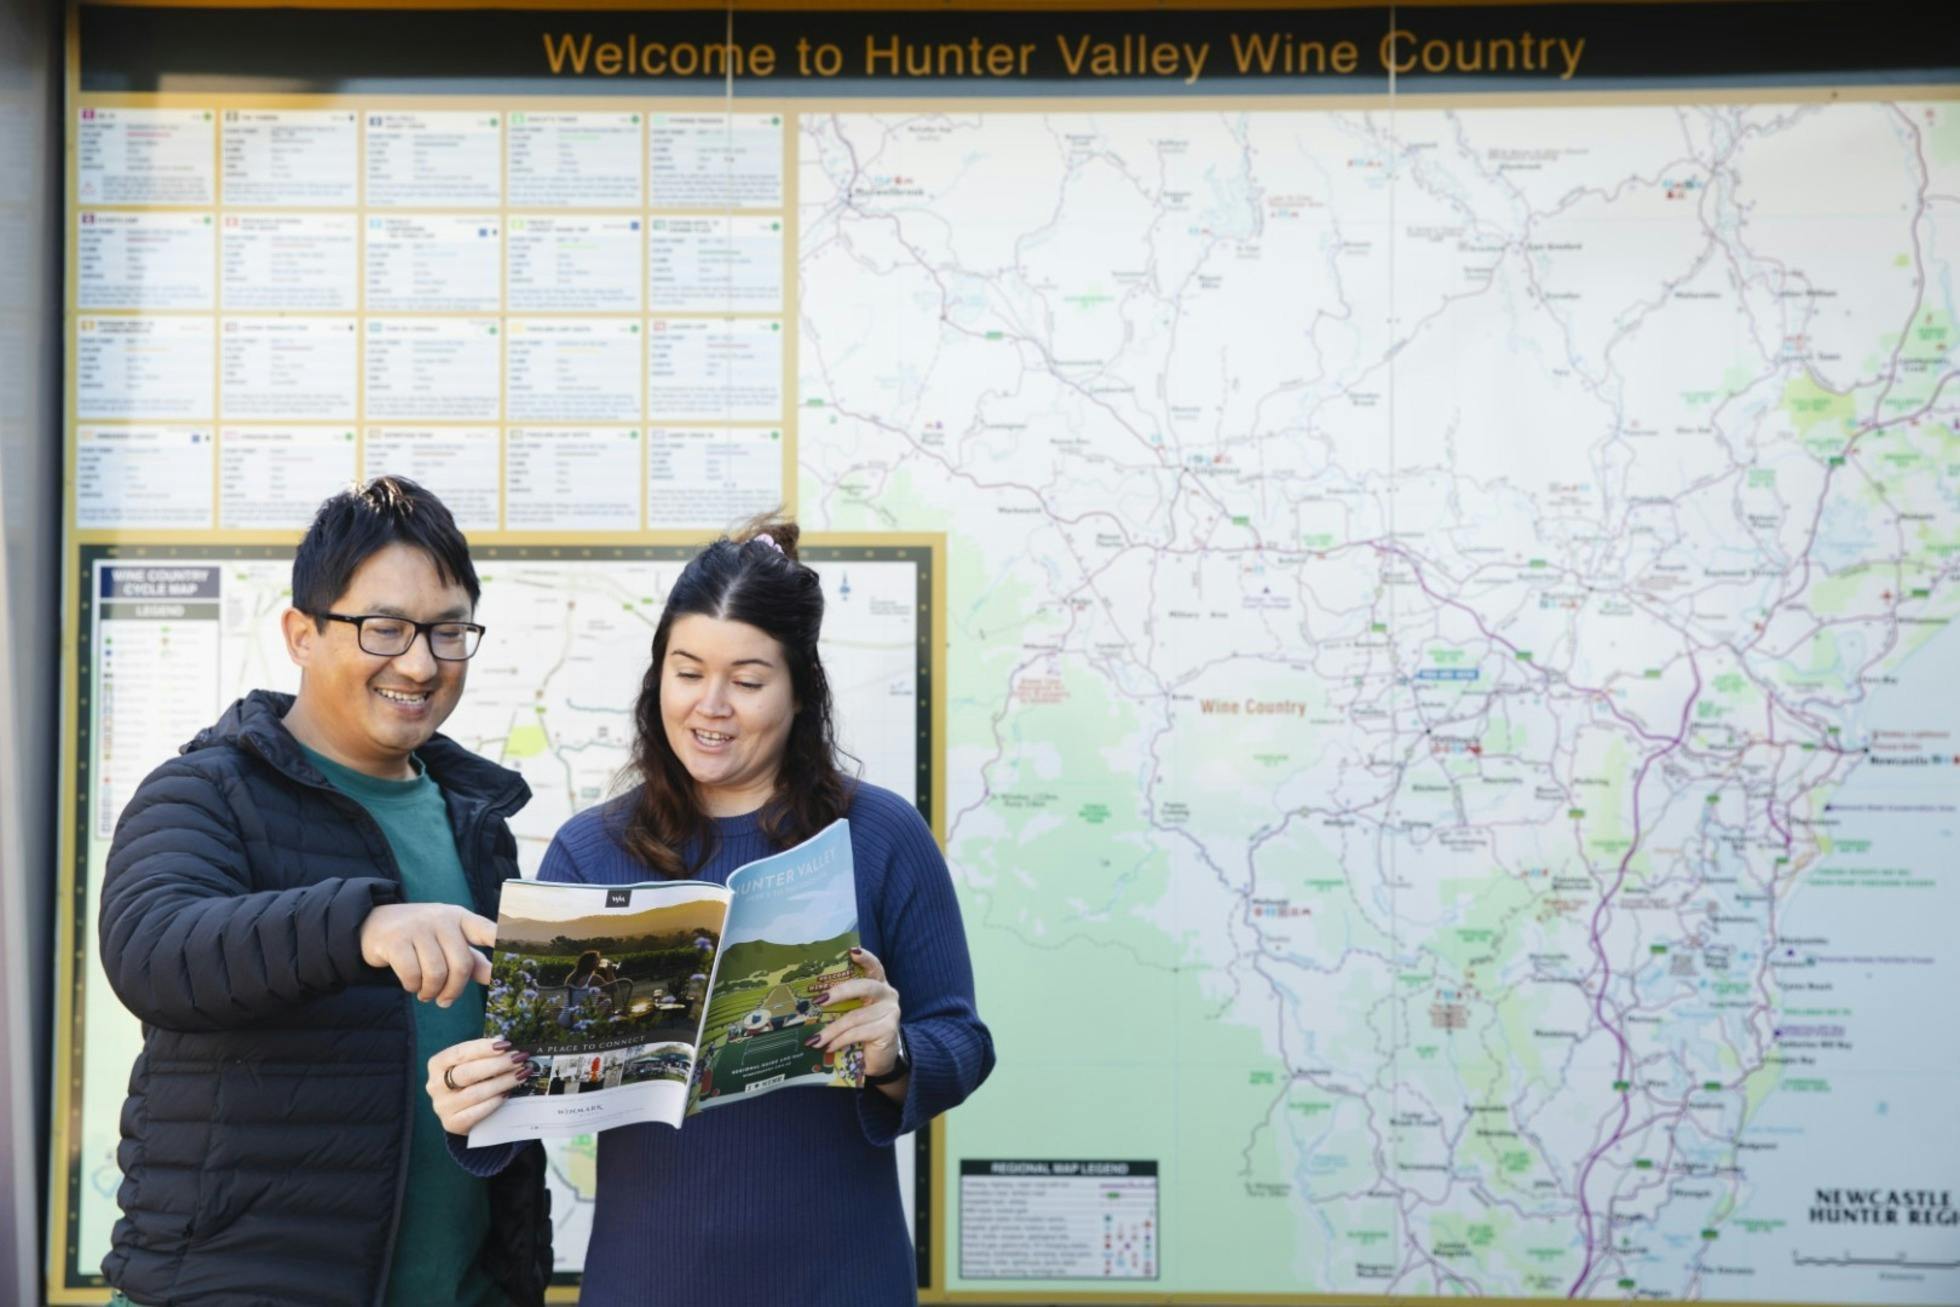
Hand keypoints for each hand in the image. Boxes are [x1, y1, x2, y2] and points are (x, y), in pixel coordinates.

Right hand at [359, 902, 495, 1006]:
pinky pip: (412, 974)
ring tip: (426, 994)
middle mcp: (443, 919)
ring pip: (436, 972)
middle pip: (462, 964)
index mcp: (462, 919)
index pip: (488, 931)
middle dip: (455, 990)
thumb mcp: (449, 942)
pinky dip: (412, 987)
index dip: (504, 944)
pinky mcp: (395, 940)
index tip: (518, 960)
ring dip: (432, 992)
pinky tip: (411, 986)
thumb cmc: (423, 936)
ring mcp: (418, 927)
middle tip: (445, 1001)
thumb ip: (472, 960)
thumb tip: (496, 977)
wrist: (375, 923)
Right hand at [428, 1037, 532, 1135]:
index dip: (483, 1048)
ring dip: (502, 1082)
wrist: (461, 1110)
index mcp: (437, 1064)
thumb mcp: (471, 1062)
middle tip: (518, 1059)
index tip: (505, 1045)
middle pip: (467, 1073)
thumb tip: (504, 1044)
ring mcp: (442, 1106)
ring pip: (475, 1093)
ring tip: (520, 1074)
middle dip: (497, 1064)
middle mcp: (435, 1085)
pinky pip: (476, 1112)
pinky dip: (494, 1102)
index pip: (459, 1053)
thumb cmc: (469, 1079)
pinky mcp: (452, 1123)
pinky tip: (507, 1093)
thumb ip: (484, 1053)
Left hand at [809, 946, 902, 1078]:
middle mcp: (888, 995)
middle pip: (864, 987)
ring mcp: (891, 1012)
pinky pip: (858, 1032)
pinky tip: (829, 1046)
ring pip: (856, 1016)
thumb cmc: (862, 1032)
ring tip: (815, 1039)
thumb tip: (810, 1001)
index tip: (852, 951)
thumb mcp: (853, 1012)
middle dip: (839, 992)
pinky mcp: (888, 1030)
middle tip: (819, 1000)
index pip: (874, 967)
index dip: (865, 958)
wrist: (879, 1059)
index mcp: (879, 985)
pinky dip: (840, 1040)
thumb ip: (842, 1003)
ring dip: (832, 1029)